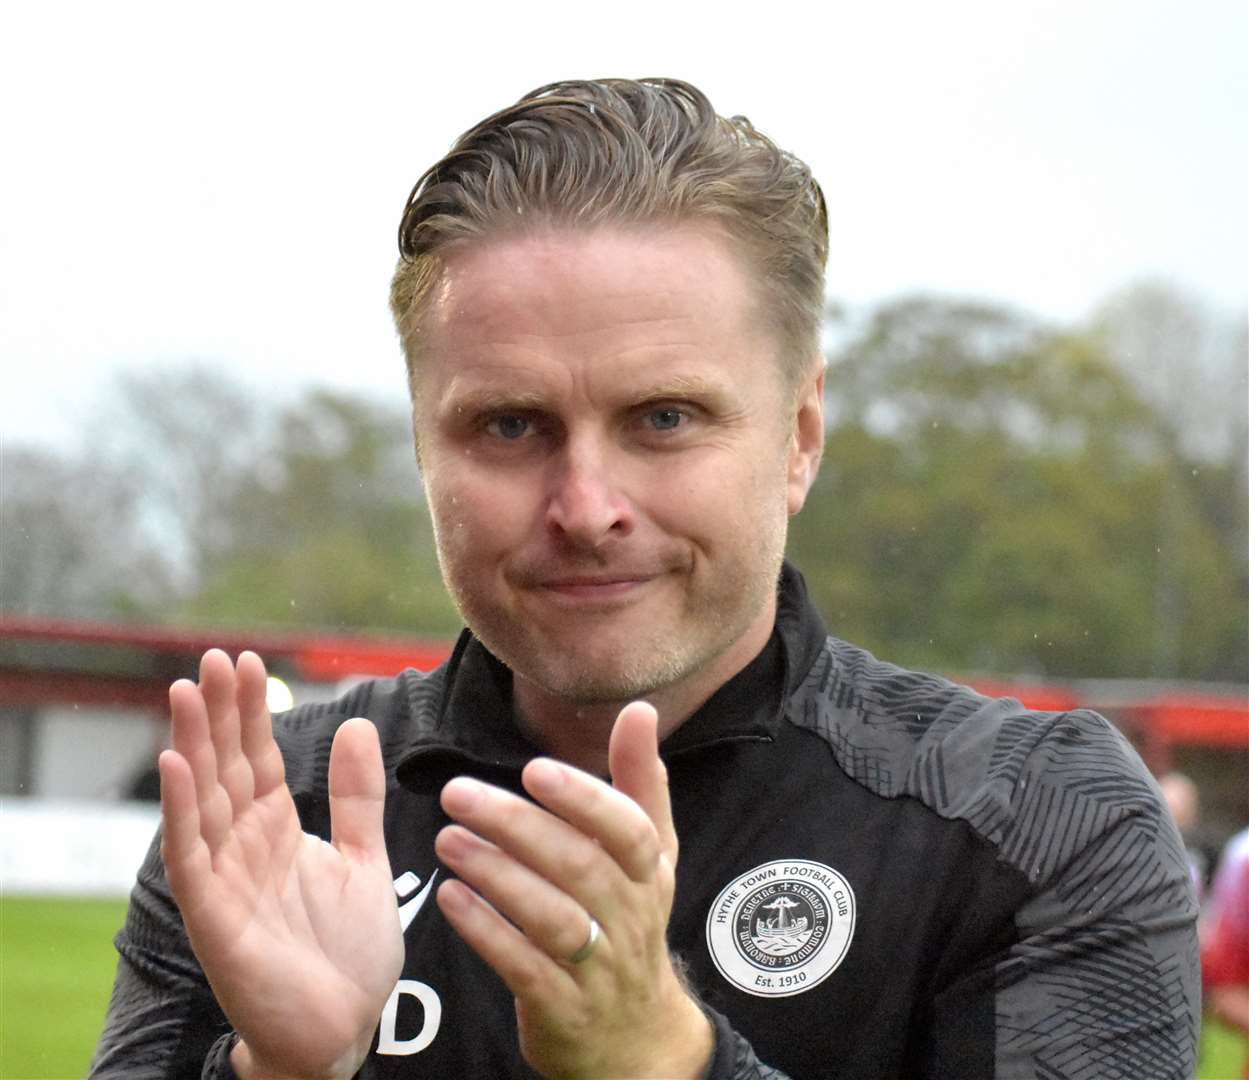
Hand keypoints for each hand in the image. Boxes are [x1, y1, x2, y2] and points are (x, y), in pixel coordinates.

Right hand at [159, 650, 402, 1079]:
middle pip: (225, 768)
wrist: (346, 1025)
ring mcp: (226, 880)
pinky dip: (182, 809)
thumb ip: (355, 795)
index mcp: (278, 831)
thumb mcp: (363, 856)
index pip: (258, 758)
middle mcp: (245, 848)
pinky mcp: (215, 916)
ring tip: (185, 691)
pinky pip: (191, 855)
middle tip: (212, 658)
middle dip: (218, 714)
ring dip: (192, 745)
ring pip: (203, 800)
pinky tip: (176, 764)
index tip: (245, 661)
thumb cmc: (349, 950)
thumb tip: (354, 722)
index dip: (250, 712)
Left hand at [434, 701, 712, 1079]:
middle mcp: (630, 917)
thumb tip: (639, 709)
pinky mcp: (562, 1008)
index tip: (535, 770)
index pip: (628, 831)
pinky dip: (487, 932)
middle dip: (517, 826)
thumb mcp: (650, 854)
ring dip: (496, 876)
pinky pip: (525, 969)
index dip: (584, 800)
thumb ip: (639, 780)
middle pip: (579, 868)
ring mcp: (598, 967)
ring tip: (446, 839)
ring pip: (551, 918)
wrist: (634, 1037)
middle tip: (457, 793)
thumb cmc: (631, 922)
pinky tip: (450, 899)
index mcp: (650, 873)